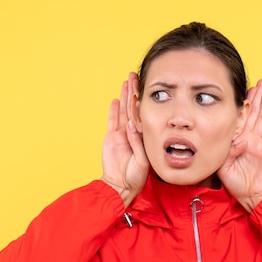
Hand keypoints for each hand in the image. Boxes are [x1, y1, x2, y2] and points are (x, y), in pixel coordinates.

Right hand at [101, 73, 148, 206]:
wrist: (120, 186)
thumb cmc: (136, 177)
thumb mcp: (142, 160)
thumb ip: (137, 143)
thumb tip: (132, 127)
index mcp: (143, 137)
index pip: (145, 115)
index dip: (146, 102)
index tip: (150, 88)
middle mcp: (132, 133)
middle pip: (133, 108)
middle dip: (134, 92)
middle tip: (136, 76)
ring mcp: (121, 135)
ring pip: (123, 111)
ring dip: (125, 96)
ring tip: (127, 81)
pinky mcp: (111, 139)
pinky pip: (112, 121)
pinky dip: (114, 111)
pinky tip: (116, 100)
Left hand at [217, 80, 261, 211]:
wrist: (250, 194)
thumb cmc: (234, 182)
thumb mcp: (223, 165)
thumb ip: (227, 151)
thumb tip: (238, 141)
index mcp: (234, 140)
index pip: (237, 118)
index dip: (240, 104)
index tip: (241, 90)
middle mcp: (246, 138)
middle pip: (251, 113)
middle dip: (254, 97)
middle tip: (258, 82)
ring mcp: (258, 142)